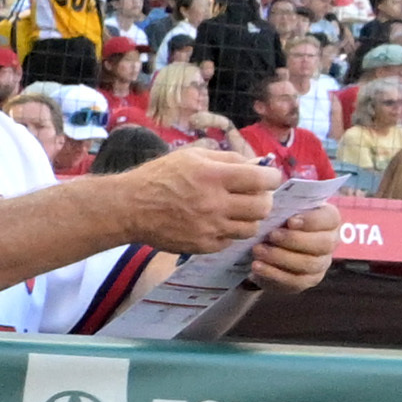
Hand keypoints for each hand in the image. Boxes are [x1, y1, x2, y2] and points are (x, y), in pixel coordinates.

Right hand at [103, 142, 279, 255]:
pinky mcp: (203, 246)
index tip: (268, 178)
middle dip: (264, 199)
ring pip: (251, 228)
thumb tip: (258, 163)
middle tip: (253, 196)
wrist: (129, 207)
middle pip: (263, 207)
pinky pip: (231, 242)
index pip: (263, 180)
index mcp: (214, 176)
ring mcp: (210, 227)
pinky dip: (229, 233)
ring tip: (235, 211)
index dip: (272, 178)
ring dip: (249, 218)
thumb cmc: (159, 176)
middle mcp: (215, 203)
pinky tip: (217, 224)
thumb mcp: (192, 156)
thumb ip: (228, 159)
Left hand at [244, 203, 346, 294]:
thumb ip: (284, 206)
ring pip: (308, 263)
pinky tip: (257, 266)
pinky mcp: (307, 281)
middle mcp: (329, 242)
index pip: (331, 218)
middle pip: (323, 243)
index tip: (290, 221)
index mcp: (328, 220)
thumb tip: (274, 198)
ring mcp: (321, 264)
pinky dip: (273, 273)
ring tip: (257, 250)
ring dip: (281, 257)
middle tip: (271, 235)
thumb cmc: (277, 222)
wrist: (268, 251)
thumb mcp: (280, 210)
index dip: (312, 221)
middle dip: (295, 239)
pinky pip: (294, 281)